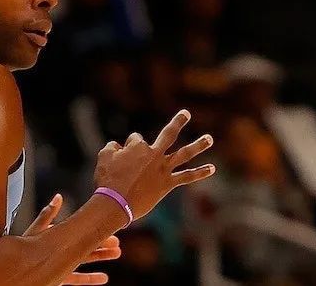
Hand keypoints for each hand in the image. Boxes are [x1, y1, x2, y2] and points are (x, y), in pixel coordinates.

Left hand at [23, 194, 120, 284]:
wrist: (14, 271)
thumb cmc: (22, 250)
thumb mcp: (36, 231)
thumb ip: (47, 216)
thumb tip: (58, 197)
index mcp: (58, 238)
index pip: (81, 233)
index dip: (95, 232)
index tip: (109, 228)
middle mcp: (62, 251)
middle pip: (86, 247)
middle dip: (103, 245)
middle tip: (118, 243)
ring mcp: (62, 265)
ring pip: (85, 261)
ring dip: (100, 258)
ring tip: (116, 254)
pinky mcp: (60, 278)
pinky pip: (77, 279)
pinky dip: (91, 279)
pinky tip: (103, 278)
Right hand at [94, 109, 215, 220]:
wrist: (115, 203)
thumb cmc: (107, 180)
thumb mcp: (103, 158)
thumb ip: (112, 148)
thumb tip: (117, 145)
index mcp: (138, 146)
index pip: (136, 139)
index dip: (128, 147)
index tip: (121, 159)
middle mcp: (154, 154)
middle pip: (169, 134)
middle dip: (178, 122)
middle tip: (186, 113)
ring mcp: (163, 169)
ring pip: (184, 154)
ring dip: (198, 145)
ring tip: (209, 139)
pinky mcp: (167, 184)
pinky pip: (187, 177)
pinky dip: (200, 172)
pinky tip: (212, 168)